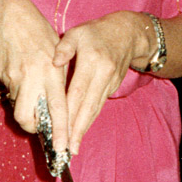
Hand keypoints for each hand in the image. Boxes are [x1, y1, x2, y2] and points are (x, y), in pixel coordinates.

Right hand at [0, 0, 68, 151]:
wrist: (8, 17)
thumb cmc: (39, 35)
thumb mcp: (57, 54)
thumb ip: (61, 78)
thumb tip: (63, 105)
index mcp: (54, 71)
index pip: (59, 108)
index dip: (60, 131)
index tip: (62, 148)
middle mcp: (36, 77)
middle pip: (30, 117)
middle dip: (33, 128)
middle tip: (38, 127)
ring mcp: (17, 78)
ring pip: (19, 110)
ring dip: (25, 112)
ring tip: (31, 101)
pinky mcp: (4, 77)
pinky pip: (12, 96)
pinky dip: (18, 96)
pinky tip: (22, 82)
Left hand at [53, 11, 151, 153]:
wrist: (127, 33)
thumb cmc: (96, 32)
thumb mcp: (78, 32)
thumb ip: (65, 46)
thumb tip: (54, 61)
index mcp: (92, 61)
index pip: (78, 91)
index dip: (69, 113)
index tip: (60, 130)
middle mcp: (103, 74)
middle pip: (88, 106)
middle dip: (77, 130)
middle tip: (67, 149)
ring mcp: (110, 82)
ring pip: (95, 109)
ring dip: (84, 129)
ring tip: (74, 147)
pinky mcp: (113, 86)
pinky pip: (99, 105)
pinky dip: (90, 119)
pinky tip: (81, 130)